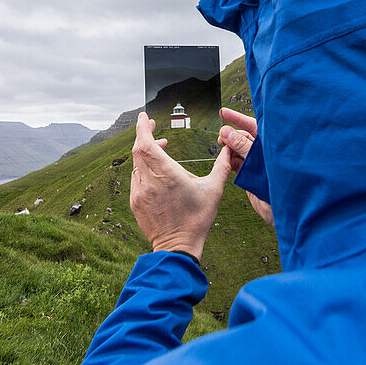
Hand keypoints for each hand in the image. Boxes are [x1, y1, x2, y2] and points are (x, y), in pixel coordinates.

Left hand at [130, 112, 231, 260]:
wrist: (178, 247)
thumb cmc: (197, 219)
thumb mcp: (214, 190)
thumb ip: (222, 166)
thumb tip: (230, 150)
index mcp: (166, 174)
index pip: (146, 143)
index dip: (143, 127)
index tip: (145, 117)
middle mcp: (149, 181)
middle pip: (138, 150)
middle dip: (144, 135)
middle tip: (153, 127)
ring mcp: (140, 192)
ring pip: (136, 164)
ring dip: (145, 153)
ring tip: (160, 149)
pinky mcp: (136, 202)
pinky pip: (135, 178)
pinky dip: (143, 168)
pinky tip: (155, 171)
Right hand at [218, 107, 274, 227]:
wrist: (285, 210)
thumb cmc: (283, 182)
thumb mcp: (260, 160)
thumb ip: (243, 146)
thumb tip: (227, 132)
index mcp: (272, 144)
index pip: (253, 125)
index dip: (238, 118)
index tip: (223, 112)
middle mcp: (263, 152)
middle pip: (242, 137)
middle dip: (230, 135)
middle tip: (221, 137)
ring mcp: (256, 163)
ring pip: (237, 150)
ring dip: (228, 148)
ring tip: (221, 148)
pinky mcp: (250, 175)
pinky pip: (235, 163)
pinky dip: (228, 160)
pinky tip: (224, 159)